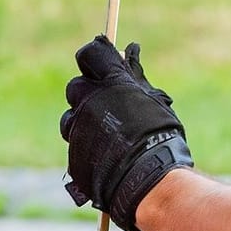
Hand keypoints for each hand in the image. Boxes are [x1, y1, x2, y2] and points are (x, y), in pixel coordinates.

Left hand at [60, 36, 192, 230]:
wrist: (148, 181)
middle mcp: (88, 101)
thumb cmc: (160, 139)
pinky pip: (76, 145)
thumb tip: (130, 50)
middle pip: (76, 87)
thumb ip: (136, 77)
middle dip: (89, 95)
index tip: (105, 68)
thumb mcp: (154, 102)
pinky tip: (107, 158)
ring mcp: (78, 128)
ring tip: (109, 139)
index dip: (95, 60)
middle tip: (110, 110)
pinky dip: (88, 149)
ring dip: (84, 124)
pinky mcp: (73, 152)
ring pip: (70, 118)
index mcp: (110, 82)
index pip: (89, 54)